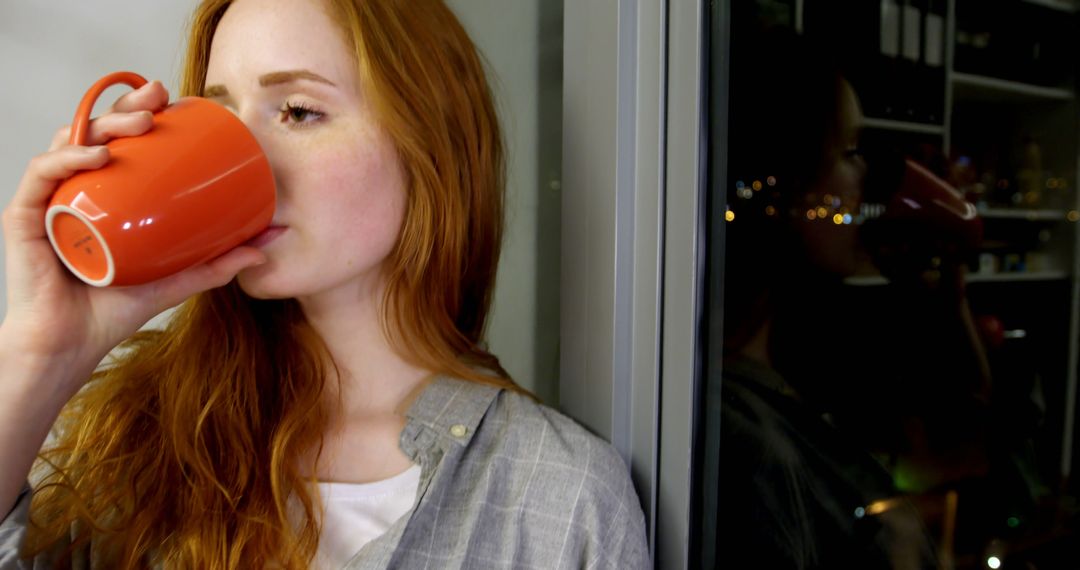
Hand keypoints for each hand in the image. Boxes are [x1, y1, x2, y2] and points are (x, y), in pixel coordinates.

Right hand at [1, 80, 265, 391]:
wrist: (72, 345)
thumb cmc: (114, 311)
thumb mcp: (175, 280)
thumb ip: (215, 264)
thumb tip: (263, 248)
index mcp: (106, 196)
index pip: (121, 142)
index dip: (141, 112)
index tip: (175, 100)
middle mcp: (77, 191)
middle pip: (97, 132)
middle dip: (126, 106)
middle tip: (159, 97)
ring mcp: (51, 201)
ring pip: (70, 143)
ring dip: (104, 123)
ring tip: (139, 121)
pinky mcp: (27, 217)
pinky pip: (42, 175)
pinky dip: (67, 158)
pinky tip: (96, 155)